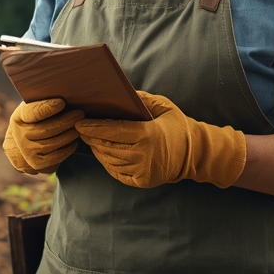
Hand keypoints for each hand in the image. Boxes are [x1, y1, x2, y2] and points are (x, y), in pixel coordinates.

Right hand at [2, 98, 84, 174]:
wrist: (24, 143)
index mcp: (19, 117)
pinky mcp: (38, 163)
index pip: (32, 113)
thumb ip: (44, 100)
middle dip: (66, 121)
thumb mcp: (34, 106)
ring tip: (80, 125)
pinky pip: (58, 155)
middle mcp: (20, 135)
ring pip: (54, 142)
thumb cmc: (36, 118)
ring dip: (70, 133)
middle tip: (80, 113)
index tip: (61, 102)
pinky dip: (69, 147)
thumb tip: (64, 86)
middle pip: (47, 129)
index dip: (46, 108)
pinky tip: (75, 139)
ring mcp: (28, 151)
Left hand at [75, 91, 245, 188]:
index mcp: (147, 135)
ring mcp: (142, 171)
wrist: (194, 154)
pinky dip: (107, 162)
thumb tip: (119, 92)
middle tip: (80, 129)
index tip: (79, 123)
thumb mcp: (163, 106)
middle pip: (107, 146)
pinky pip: (116, 172)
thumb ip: (141, 99)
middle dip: (91, 138)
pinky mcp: (141, 181)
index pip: (112, 131)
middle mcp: (143, 155)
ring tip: (90, 139)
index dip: (93, 127)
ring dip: (97, 149)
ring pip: (109, 160)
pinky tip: (103, 152)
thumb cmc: (176, 126)